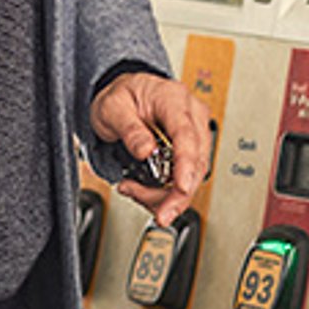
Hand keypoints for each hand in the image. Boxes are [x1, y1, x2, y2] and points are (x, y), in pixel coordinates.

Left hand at [90, 72, 209, 225]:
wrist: (125, 96)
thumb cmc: (122, 97)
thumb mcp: (112, 108)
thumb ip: (129, 129)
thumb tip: (146, 151)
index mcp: (172, 98)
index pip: (186, 134)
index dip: (186, 165)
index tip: (182, 188)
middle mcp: (191, 115)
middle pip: (196, 161)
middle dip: (176, 193)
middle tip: (157, 212)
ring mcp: (195, 132)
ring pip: (194, 175)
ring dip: (167, 195)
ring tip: (134, 191)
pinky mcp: (191, 149)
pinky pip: (186, 177)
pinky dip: (166, 192)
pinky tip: (144, 191)